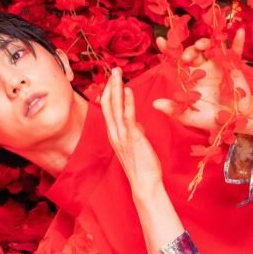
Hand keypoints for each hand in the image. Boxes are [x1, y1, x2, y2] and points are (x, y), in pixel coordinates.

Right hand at [101, 67, 162, 197]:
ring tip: (117, 73)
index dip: (109, 92)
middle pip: (108, 104)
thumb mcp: (136, 144)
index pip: (108, 108)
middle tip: (113, 69)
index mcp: (114, 134)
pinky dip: (127, 102)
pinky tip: (128, 90)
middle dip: (110, 85)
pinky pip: (128, 117)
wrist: (144, 184)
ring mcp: (121, 135)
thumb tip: (135, 123)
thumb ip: (133, 132)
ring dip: (116, 88)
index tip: (113, 78)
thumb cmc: (143, 166)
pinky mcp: (132, 138)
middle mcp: (114, 133)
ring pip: (115, 107)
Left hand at [152, 29, 252, 135]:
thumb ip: (174, 110)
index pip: (177, 61)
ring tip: (201, 46)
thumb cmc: (212, 117)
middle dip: (188, 51)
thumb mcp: (191, 116)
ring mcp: (218, 65)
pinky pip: (236, 52)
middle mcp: (203, 67)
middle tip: (186, 58)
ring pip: (211, 47)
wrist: (235, 120)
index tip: (160, 40)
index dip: (169, 50)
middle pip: (193, 51)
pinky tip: (240, 33)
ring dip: (205, 43)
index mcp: (191, 76)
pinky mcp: (233, 66)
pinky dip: (238, 42)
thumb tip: (154, 104)